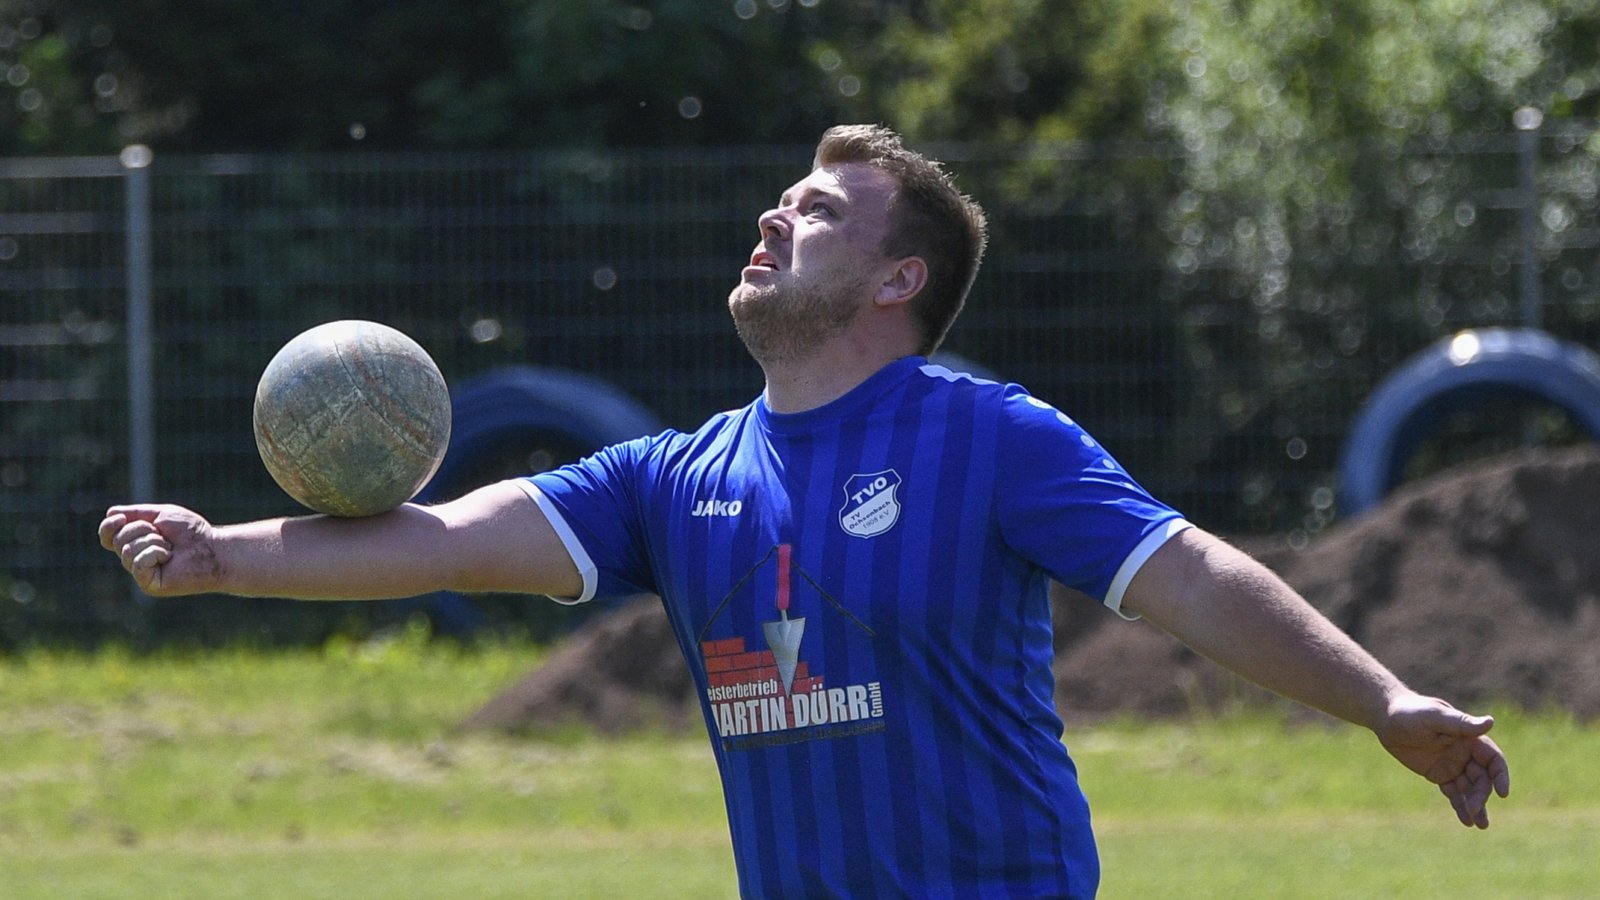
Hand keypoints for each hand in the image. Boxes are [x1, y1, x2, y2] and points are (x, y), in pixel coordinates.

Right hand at [98, 504, 221, 595]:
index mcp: (136, 542)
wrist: (212, 548)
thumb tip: (110, 513)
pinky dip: (154, 553)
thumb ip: (135, 513)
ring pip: (127, 550)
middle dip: (141, 529)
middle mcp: (135, 558)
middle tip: (164, 535)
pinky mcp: (148, 584)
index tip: (119, 518)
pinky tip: (169, 557)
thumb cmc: (191, 532)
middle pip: (117, 540)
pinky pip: (138, 563)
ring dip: (153, 541)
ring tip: (170, 548)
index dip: (107, 527)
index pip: (108, 537)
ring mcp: (141, 572)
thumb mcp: (160, 515)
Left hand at [1374, 692, 1510, 828]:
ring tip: (1480, 825)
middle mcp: (1466, 753)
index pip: (1494, 760)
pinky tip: (1466, 821)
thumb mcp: (1435, 716)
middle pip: (1482, 779)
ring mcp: (1453, 765)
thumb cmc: (1411, 711)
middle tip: (1476, 811)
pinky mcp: (1439, 775)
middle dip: (1481, 795)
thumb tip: (1490, 722)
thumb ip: (1460, 723)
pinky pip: (1453, 793)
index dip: (1500, 775)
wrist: (1386, 718)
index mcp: (1470, 738)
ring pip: (1470, 789)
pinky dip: (1460, 806)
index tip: (1503, 793)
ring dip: (1476, 806)